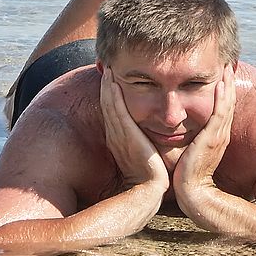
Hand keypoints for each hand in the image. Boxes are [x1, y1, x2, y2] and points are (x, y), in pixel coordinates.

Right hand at [100, 67, 168, 190]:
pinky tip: (112, 82)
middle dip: (106, 86)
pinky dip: (113, 96)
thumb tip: (146, 134)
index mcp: (118, 138)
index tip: (111, 78)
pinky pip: (117, 110)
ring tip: (107, 68)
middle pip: (108, 104)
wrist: (149, 189)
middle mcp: (115, 134)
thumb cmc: (149, 175)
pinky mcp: (125, 135)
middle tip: (106, 65)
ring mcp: (119, 134)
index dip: (109, 94)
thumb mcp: (143, 154)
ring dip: (107, 86)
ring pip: (110, 104)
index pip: (112, 111)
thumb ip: (141, 142)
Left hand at [174, 64, 235, 194]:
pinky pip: (220, 113)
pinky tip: (221, 84)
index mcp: (216, 137)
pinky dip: (222, 98)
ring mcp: (219, 136)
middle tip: (227, 65)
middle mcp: (221, 134)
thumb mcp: (191, 152)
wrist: (192, 192)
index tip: (220, 76)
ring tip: (226, 68)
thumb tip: (178, 130)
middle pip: (228, 103)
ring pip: (227, 105)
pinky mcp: (213, 138)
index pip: (222, 109)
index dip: (223, 92)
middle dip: (228, 84)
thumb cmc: (187, 175)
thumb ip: (190, 140)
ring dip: (227, 85)